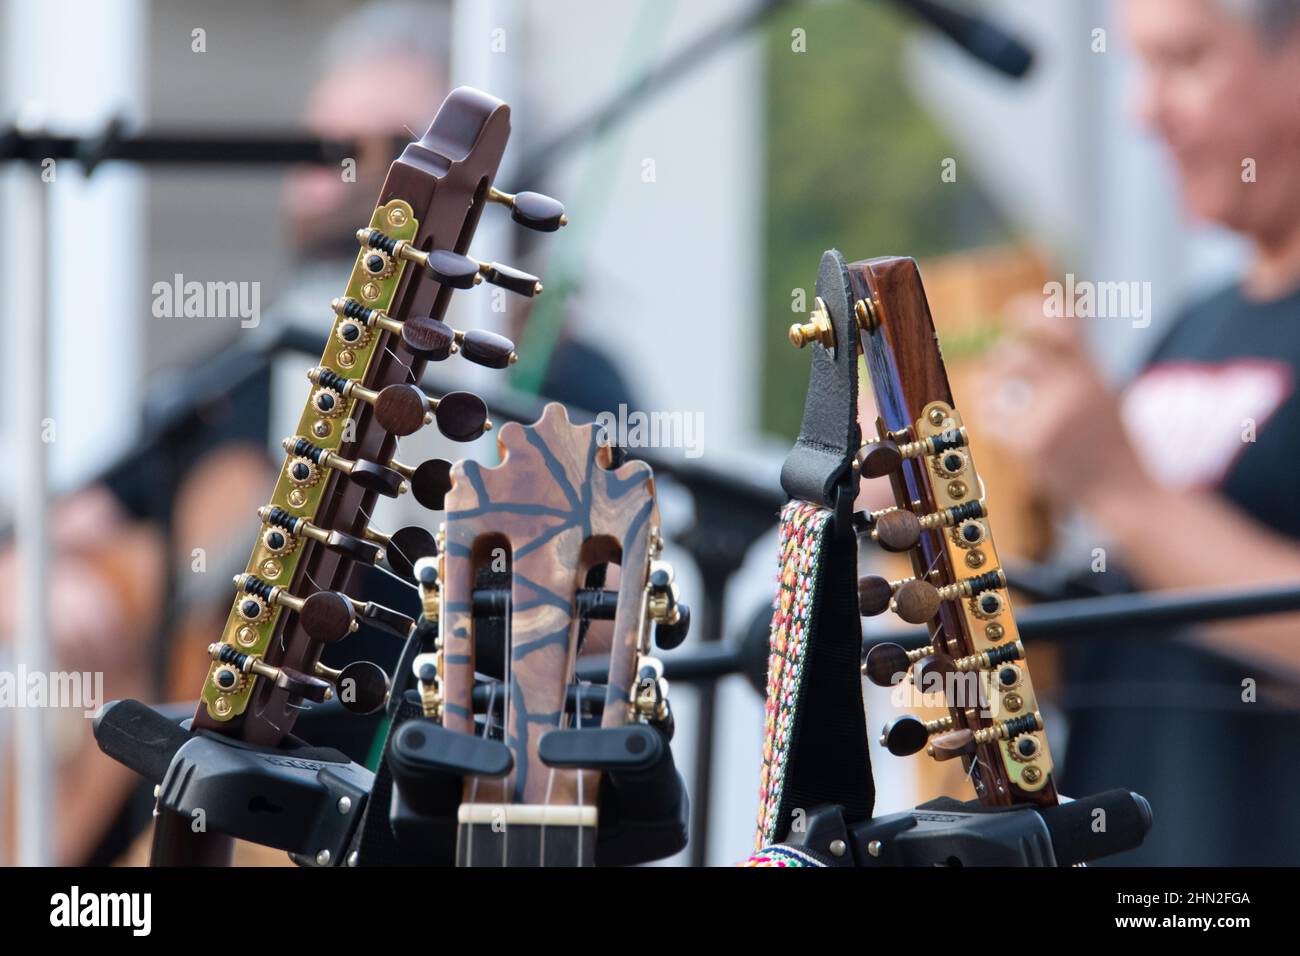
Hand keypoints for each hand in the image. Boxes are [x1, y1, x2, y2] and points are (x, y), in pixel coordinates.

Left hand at [974, 295, 1152, 510]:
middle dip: (998, 362)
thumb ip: (1072, 366)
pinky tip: (1008, 432)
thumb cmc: (1108, 442)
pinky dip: (994, 425)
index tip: (1012, 312)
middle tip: (996, 371)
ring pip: (995, 387)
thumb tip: (1017, 344)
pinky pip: (992, 421)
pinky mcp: (1033, 443)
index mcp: (1091, 370)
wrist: (1125, 490)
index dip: (1031, 312)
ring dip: (988, 392)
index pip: (1061, 326)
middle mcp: (1074, 387)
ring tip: (999, 403)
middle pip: (1015, 353)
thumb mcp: (1102, 392)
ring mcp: (1052, 415)